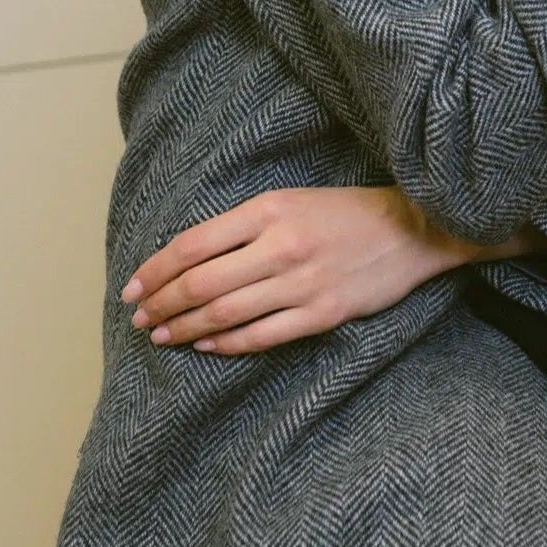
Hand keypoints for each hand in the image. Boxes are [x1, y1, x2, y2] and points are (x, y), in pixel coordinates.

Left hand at [119, 185, 462, 355]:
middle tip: (140, 319)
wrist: (414, 229)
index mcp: (269, 210)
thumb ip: (244, 224)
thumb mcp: (292, 199)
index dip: (154, 270)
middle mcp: (281, 246)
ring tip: (162, 336)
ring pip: (225, 314)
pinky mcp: (323, 313)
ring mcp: (302, 283)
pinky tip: (205, 346)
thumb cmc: (347, 212)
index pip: (193, 245)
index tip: (132, 288)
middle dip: (161, 305)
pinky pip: (261, 336)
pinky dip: (226, 344)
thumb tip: (189, 257)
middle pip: (201, 284)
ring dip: (185, 329)